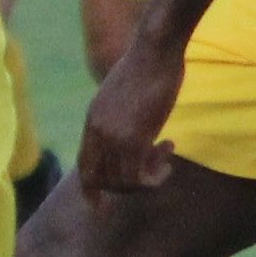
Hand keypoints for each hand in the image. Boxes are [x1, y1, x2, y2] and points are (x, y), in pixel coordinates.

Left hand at [75, 27, 184, 203]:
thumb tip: (130, 131)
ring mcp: (114, 135)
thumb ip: (119, 117)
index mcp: (92, 121)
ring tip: (167, 155)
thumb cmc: (147, 66)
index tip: (99, 208)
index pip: (85, 168)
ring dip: (149, 178)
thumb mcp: (123, 94)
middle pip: (104, 181)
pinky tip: (171, 149)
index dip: (92, 191)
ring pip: (124, 182)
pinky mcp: (136, 136)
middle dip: (129, 186)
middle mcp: (98, 132)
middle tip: (155, 168)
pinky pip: (141, 175)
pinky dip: (157, 173)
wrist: (155, 48)